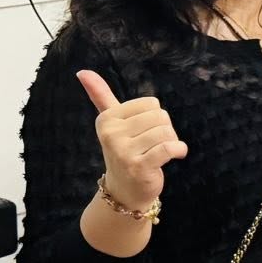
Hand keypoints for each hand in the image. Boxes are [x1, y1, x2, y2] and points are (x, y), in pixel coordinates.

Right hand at [77, 70, 186, 210]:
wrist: (124, 192)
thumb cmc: (124, 151)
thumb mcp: (111, 123)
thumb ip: (100, 96)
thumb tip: (82, 71)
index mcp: (107, 119)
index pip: (152, 103)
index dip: (155, 118)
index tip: (142, 133)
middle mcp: (111, 134)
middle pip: (161, 116)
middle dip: (164, 130)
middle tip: (151, 146)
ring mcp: (123, 151)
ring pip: (166, 131)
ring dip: (172, 142)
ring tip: (160, 153)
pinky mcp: (139, 166)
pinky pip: (169, 148)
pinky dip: (179, 150)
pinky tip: (176, 156)